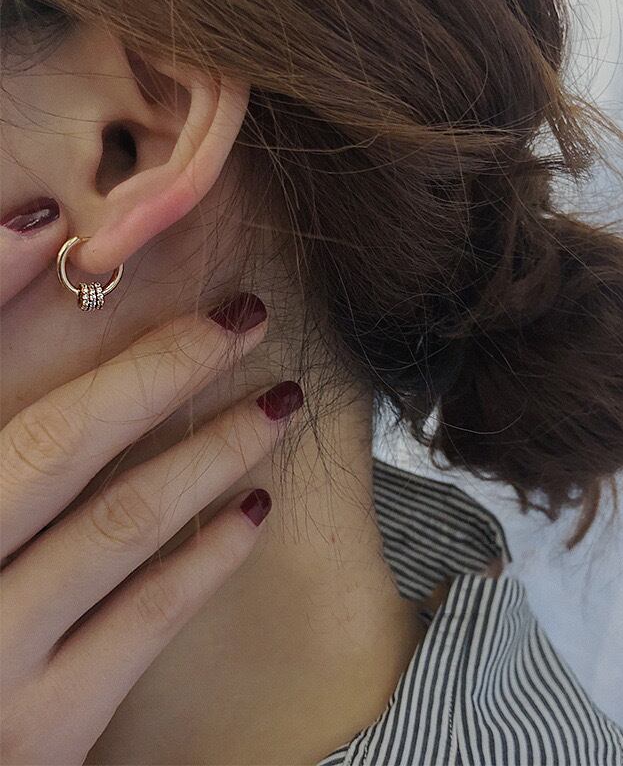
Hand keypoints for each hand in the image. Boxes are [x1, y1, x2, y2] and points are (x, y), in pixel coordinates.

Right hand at [0, 283, 299, 763]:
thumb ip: (4, 429)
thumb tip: (31, 296)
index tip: (49, 222)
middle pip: (54, 442)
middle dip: (159, 370)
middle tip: (245, 318)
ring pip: (115, 523)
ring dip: (211, 451)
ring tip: (280, 402)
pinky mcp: (42, 728)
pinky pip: (140, 623)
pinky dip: (205, 557)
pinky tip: (257, 509)